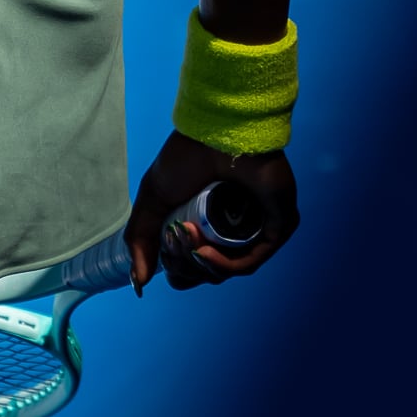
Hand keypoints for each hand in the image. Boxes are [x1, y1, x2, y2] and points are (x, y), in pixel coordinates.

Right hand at [124, 129, 297, 290]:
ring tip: (188, 239)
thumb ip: (140, 240)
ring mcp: (256, 230)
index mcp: (207, 227)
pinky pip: (250, 261)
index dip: (176, 269)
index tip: (166, 249)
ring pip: (227, 271)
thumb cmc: (186, 158)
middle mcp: (232, 231)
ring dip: (200, 265)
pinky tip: (204, 252)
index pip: (192, 269)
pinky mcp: (277, 226)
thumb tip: (138, 282)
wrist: (215, 133)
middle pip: (206, 275)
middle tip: (176, 239)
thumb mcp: (153, 201)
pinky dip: (224, 264)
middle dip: (184, 266)